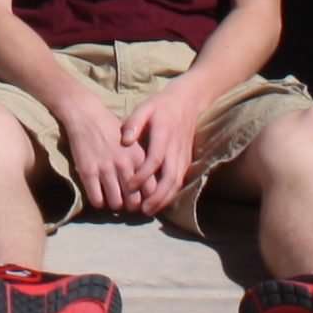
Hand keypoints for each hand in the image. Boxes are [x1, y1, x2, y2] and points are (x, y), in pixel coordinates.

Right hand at [53, 96, 144, 215]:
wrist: (86, 115)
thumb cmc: (112, 129)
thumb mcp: (134, 142)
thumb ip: (142, 162)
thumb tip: (150, 187)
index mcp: (138, 157)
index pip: (150, 190)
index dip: (147, 200)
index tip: (143, 201)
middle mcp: (124, 164)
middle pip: (133, 201)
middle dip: (131, 206)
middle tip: (127, 203)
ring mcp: (105, 169)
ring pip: (116, 203)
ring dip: (115, 205)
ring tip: (112, 198)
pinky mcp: (88, 172)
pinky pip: (97, 199)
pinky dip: (99, 202)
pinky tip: (99, 195)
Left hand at [114, 86, 204, 213]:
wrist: (188, 101)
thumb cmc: (162, 105)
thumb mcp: (146, 107)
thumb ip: (134, 122)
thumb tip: (124, 140)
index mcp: (164, 134)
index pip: (155, 159)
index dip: (143, 175)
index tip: (129, 185)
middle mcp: (176, 148)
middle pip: (170, 177)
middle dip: (156, 196)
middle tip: (142, 209)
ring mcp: (183, 155)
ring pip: (177, 182)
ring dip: (165, 199)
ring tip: (150, 210)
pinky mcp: (187, 160)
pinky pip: (180, 180)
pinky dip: (171, 194)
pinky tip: (160, 202)